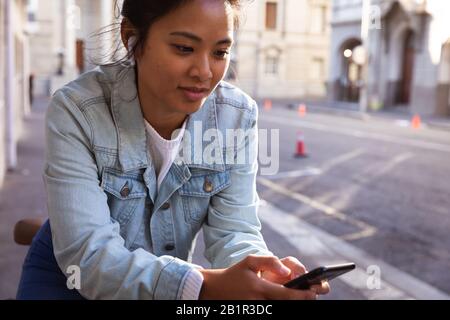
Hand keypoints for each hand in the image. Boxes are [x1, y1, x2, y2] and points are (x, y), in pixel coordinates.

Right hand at [198, 255, 319, 299]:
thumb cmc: (236, 273)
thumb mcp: (250, 261)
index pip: (287, 295)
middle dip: (302, 301)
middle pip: (287, 305)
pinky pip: (274, 309)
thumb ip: (269, 261)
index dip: (302, 295)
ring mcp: (258, 310)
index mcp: (259, 288)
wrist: (216, 289)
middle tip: (313, 295)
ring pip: (282, 308)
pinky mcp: (256, 312)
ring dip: (293, 303)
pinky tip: (290, 298)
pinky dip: (284, 304)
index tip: (313, 291)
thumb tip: (286, 270)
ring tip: (303, 296)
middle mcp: (260, 302)